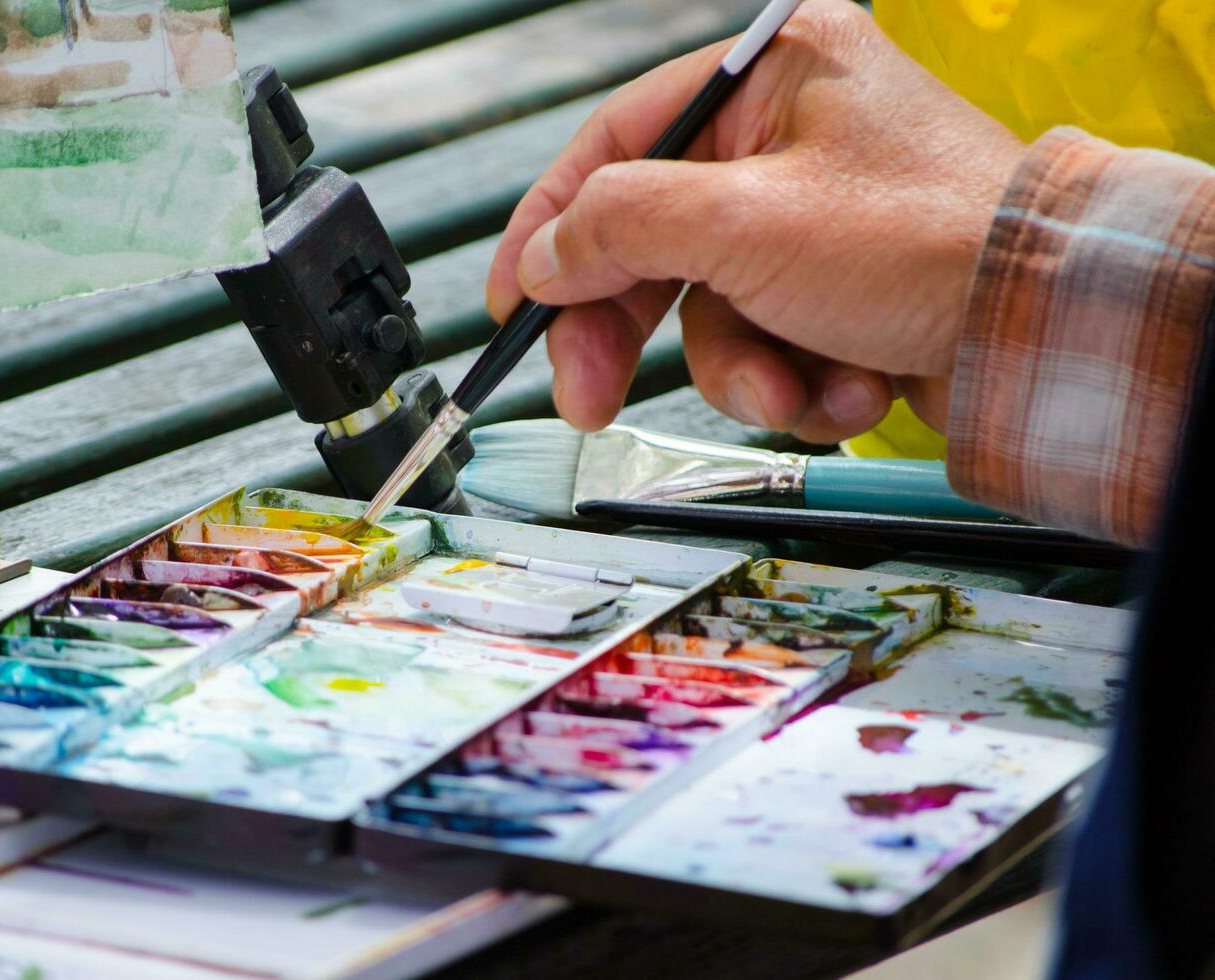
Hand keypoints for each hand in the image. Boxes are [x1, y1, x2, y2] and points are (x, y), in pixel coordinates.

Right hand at [485, 0, 1026, 441]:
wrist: (1049, 328)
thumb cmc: (929, 243)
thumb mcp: (746, 222)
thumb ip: (622, 225)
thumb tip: (548, 254)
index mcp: (771, 76)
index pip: (616, 144)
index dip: (551, 228)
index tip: (514, 301)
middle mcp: (790, 136)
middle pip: (656, 241)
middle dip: (635, 333)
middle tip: (586, 398)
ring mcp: (816, 217)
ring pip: (714, 311)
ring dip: (747, 368)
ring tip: (796, 385)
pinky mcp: (841, 287)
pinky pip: (773, 340)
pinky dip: (801, 378)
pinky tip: (851, 381)